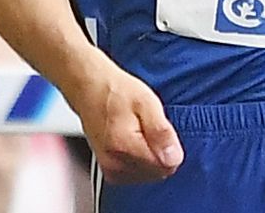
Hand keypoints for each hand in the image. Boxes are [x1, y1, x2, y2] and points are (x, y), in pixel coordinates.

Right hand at [73, 67, 183, 183]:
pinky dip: (141, 159)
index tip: (159, 129)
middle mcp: (115, 164)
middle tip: (148, 127)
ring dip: (151, 155)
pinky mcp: (110, 172)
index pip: (166, 165)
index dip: (170, 146)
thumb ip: (161, 132)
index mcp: (124, 147)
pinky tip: (133, 141)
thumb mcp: (146, 102)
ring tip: (139, 132)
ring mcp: (111, 170)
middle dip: (161, 151)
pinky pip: (139, 174)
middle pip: (159, 172)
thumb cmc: (116, 92)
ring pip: (150, 174)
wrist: (90, 90)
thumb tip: (173, 157)